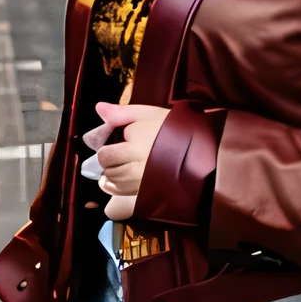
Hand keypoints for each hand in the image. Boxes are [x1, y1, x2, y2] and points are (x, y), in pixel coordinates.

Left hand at [82, 101, 169, 220]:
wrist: (201, 150)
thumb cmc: (175, 128)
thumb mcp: (149, 113)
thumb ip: (122, 113)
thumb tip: (99, 108)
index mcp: (135, 142)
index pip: (105, 153)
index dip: (105, 149)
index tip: (114, 145)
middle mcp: (137, 164)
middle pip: (108, 168)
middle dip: (107, 162)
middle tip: (114, 157)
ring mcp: (143, 180)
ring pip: (114, 182)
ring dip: (111, 176)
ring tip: (117, 168)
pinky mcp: (149, 191)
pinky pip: (124, 193)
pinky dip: (117, 188)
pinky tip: (120, 181)